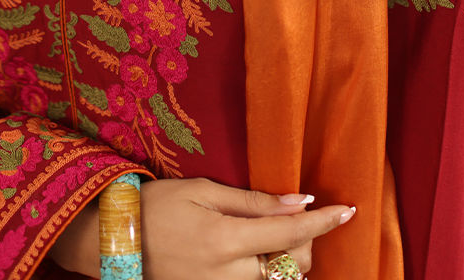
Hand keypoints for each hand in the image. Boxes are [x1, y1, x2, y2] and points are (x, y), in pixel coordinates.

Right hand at [47, 175, 354, 277]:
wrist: (116, 240)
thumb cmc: (158, 205)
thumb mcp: (202, 191)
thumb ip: (252, 201)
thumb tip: (298, 202)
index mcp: (225, 239)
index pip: (289, 233)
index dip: (322, 222)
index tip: (347, 210)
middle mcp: (228, 275)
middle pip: (291, 266)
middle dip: (306, 242)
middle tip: (299, 217)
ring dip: (288, 260)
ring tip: (279, 237)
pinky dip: (266, 273)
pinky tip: (260, 256)